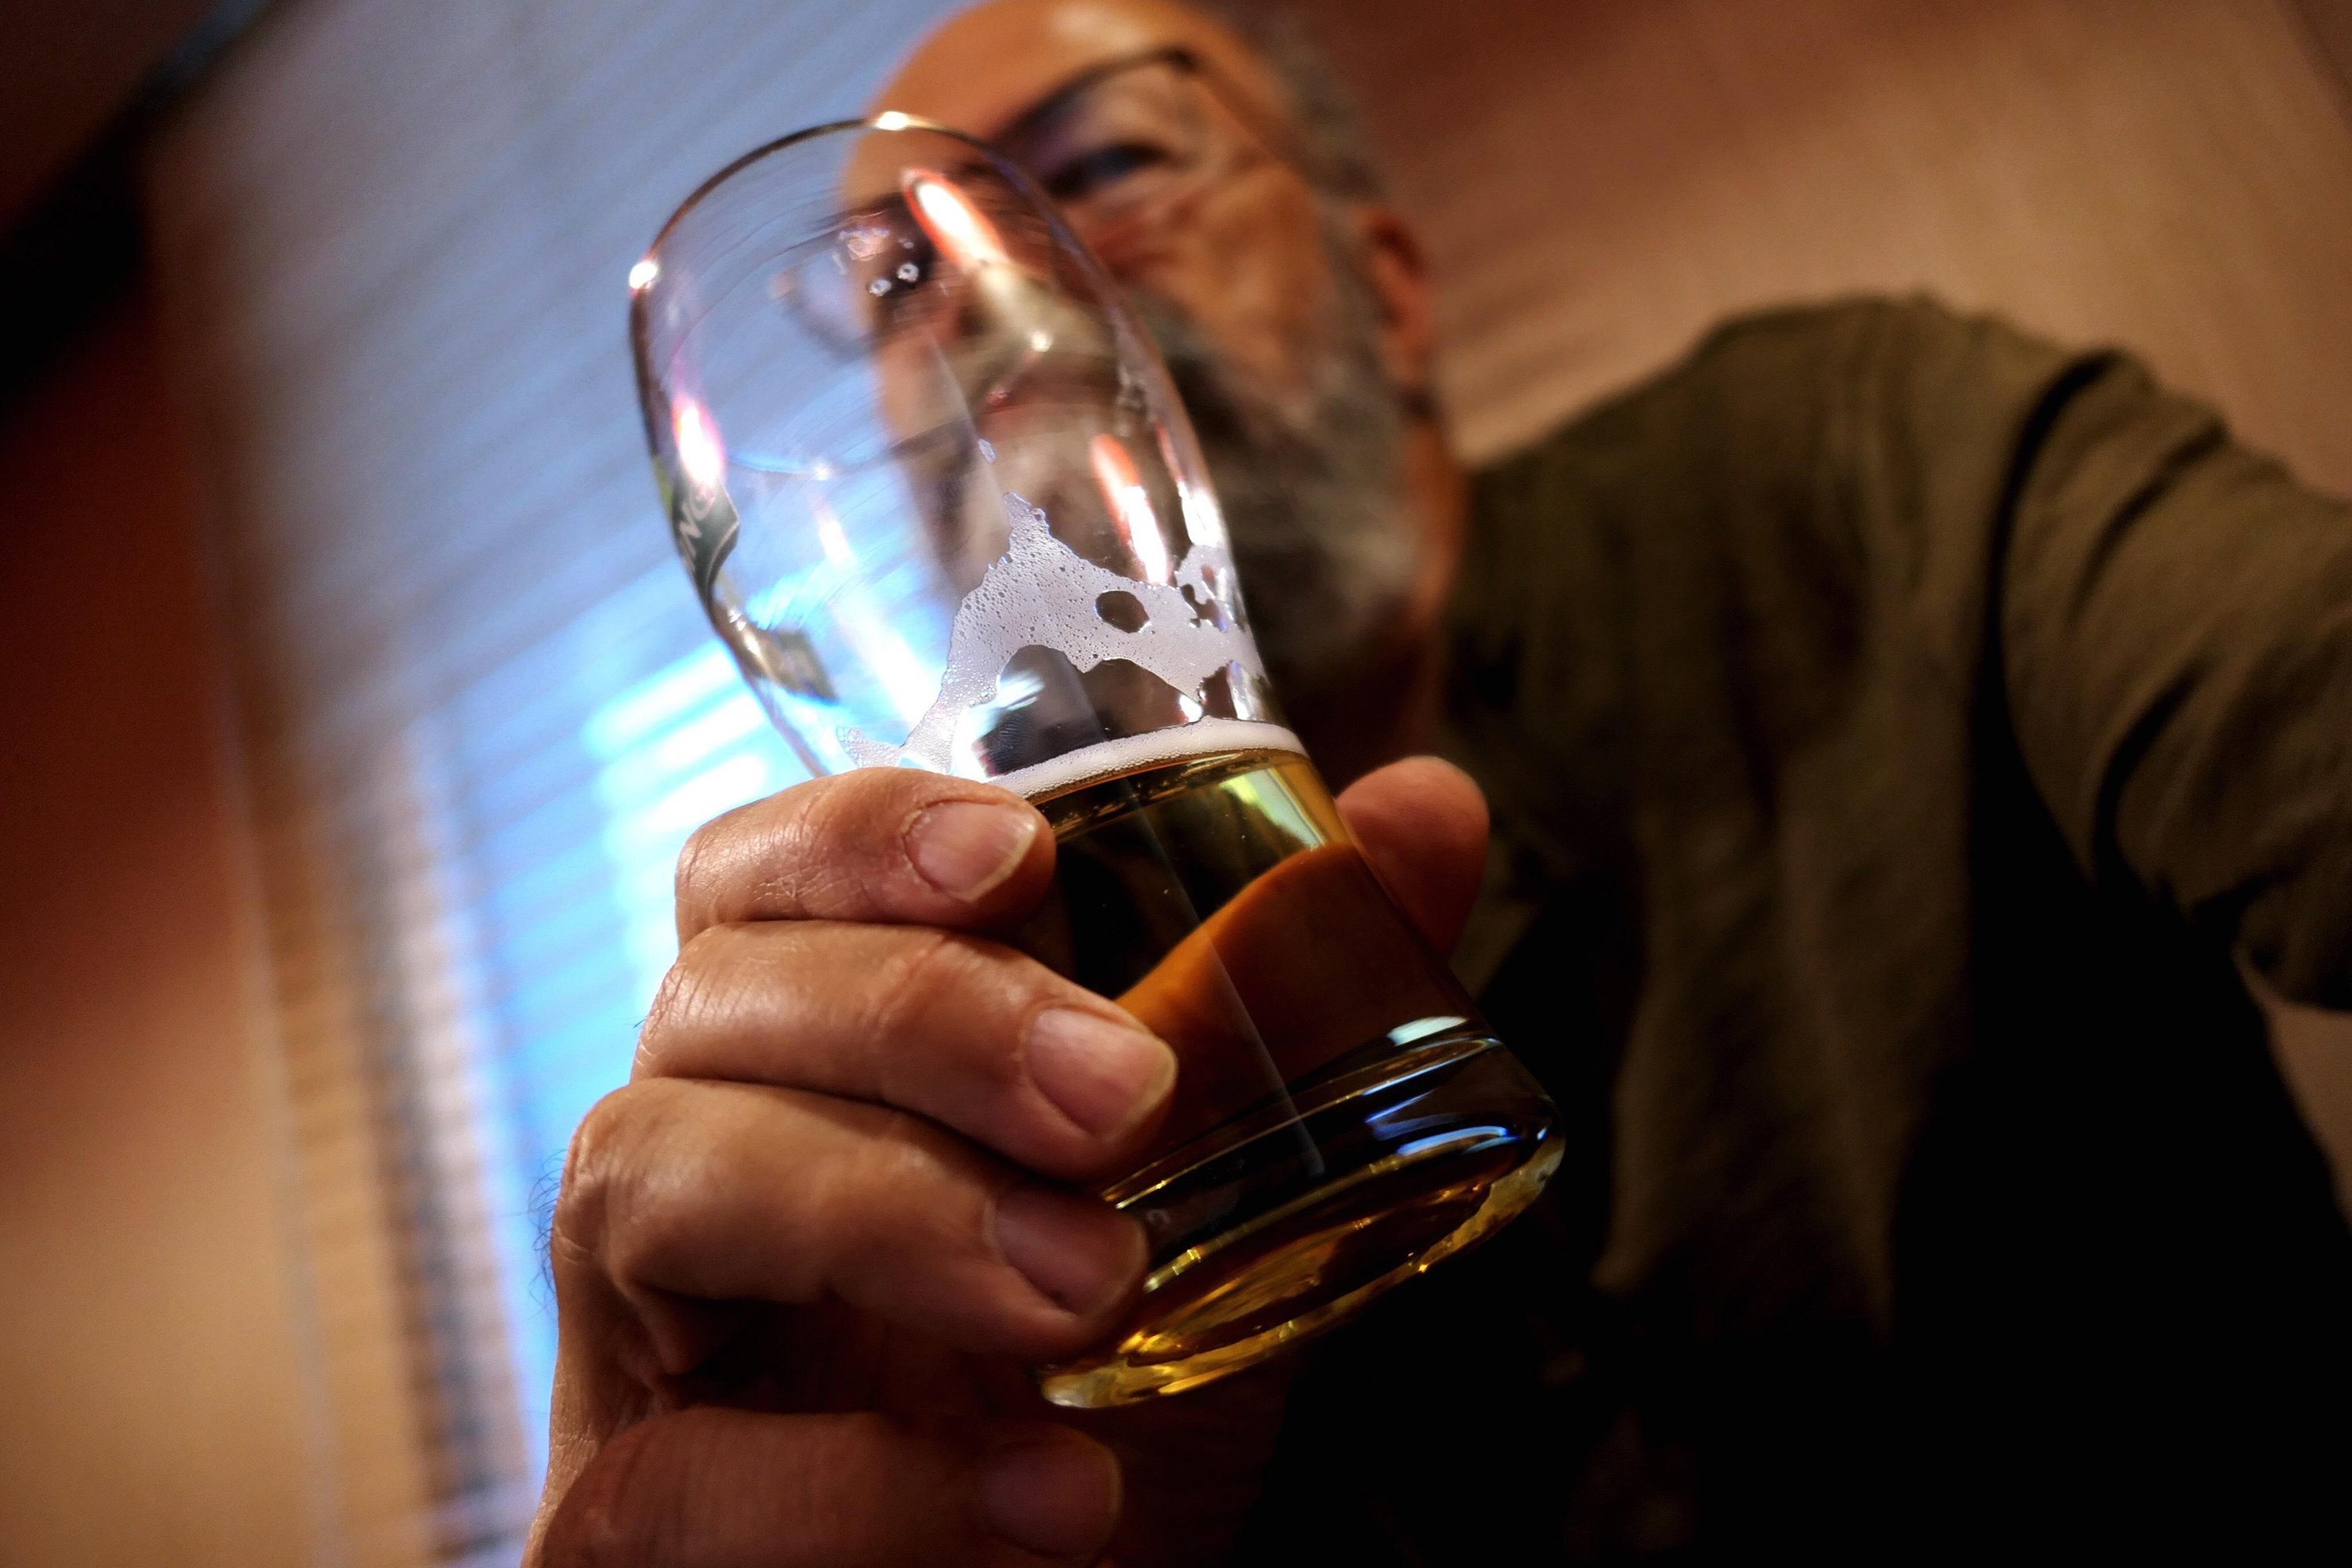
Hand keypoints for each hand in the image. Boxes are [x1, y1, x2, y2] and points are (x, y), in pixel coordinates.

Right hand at [525, 755, 1488, 1567]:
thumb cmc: (1104, 1382)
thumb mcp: (1226, 1195)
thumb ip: (1297, 1004)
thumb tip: (1427, 804)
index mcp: (796, 1046)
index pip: (751, 875)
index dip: (853, 834)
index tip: (1015, 851)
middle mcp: (684, 1147)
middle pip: (716, 999)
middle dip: (926, 1020)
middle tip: (1121, 1103)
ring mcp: (629, 1329)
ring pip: (648, 1176)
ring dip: (887, 1212)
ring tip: (1090, 1291)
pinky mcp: (627, 1508)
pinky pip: (678, 1470)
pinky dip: (866, 1480)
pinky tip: (1045, 1486)